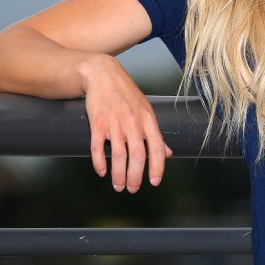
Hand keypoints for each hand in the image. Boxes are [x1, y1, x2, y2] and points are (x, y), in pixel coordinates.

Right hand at [81, 54, 172, 191]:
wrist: (103, 74)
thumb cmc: (126, 93)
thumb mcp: (146, 110)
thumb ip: (155, 132)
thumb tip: (168, 152)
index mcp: (148, 119)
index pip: (157, 148)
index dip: (158, 167)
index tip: (155, 181)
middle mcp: (133, 122)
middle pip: (138, 156)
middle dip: (136, 177)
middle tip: (133, 189)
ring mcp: (114, 123)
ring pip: (118, 156)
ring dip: (118, 175)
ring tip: (119, 186)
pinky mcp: (97, 123)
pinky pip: (97, 148)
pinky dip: (99, 163)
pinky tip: (102, 172)